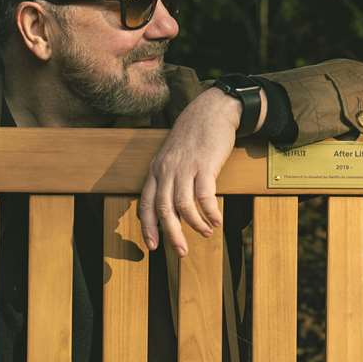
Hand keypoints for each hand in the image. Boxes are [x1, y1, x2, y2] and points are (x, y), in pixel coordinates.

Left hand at [139, 88, 247, 256]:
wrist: (212, 110)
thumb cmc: (194, 134)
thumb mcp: (172, 154)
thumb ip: (169, 176)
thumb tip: (171, 205)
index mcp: (157, 169)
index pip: (146, 203)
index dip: (148, 227)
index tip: (153, 246)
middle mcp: (167, 170)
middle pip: (164, 209)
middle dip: (172, 234)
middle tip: (181, 251)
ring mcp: (185, 168)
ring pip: (183, 205)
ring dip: (194, 224)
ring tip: (205, 232)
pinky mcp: (205, 166)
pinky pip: (204, 196)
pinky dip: (210, 212)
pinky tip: (216, 220)